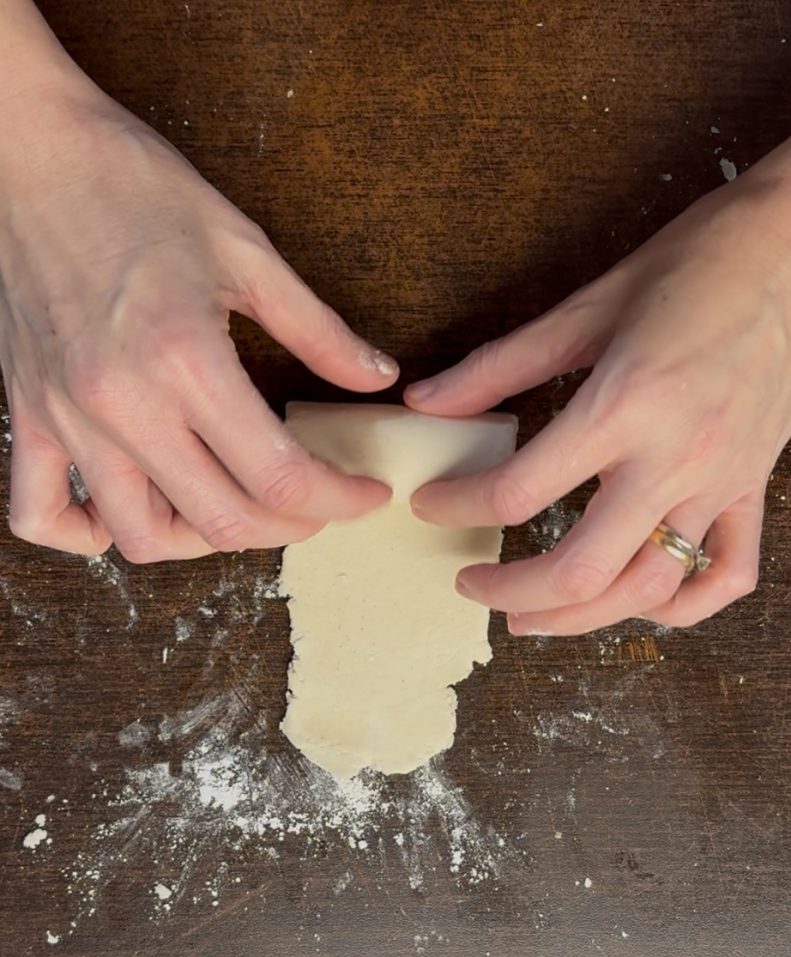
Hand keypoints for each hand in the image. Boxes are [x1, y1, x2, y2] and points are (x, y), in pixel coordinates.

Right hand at [0, 78, 396, 561]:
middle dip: (290, 526)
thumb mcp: (246, 250)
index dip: (341, 499)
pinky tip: (135, 507)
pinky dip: (90, 534)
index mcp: (185, 359)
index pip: (281, 476)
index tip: (366, 492)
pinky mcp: (26, 415)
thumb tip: (376, 377)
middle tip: (318, 502)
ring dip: (203, 539)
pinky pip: (41, 514)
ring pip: (139, 536)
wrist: (25, 152)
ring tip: (239, 505)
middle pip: (222, 520)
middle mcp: (122, 404)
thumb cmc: (133, 186)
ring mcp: (66, 418)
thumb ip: (319, 329)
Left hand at [405, 154, 790, 632]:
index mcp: (622, 406)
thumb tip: (428, 401)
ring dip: (581, 619)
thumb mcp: (585, 309)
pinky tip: (636, 601)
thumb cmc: (692, 268)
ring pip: (649, 590)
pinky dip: (680, 605)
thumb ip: (499, 365)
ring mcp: (719, 482)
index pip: (518, 490)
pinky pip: (725, 575)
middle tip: (471, 585)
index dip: (457, 506)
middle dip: (511, 593)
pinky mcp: (750, 487)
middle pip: (582, 569)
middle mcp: (673, 458)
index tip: (431, 504)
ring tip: (532, 618)